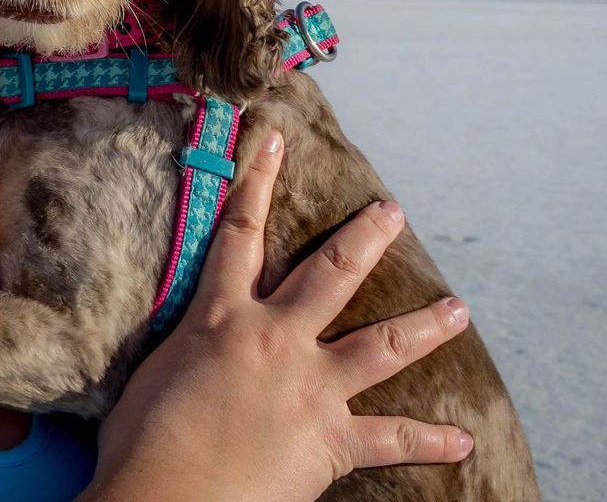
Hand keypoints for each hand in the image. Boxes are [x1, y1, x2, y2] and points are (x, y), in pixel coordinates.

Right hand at [84, 131, 472, 501]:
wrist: (169, 497)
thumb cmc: (143, 443)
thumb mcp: (155, 374)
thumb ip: (187, 347)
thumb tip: (194, 344)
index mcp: (221, 318)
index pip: (239, 233)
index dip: (257, 181)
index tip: (275, 140)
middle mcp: (276, 340)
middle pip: (333, 272)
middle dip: (366, 237)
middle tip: (393, 211)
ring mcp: (311, 388)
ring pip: (381, 346)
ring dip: (424, 325)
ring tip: (459, 309)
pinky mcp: (331, 439)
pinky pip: (391, 439)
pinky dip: (429, 440)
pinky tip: (463, 440)